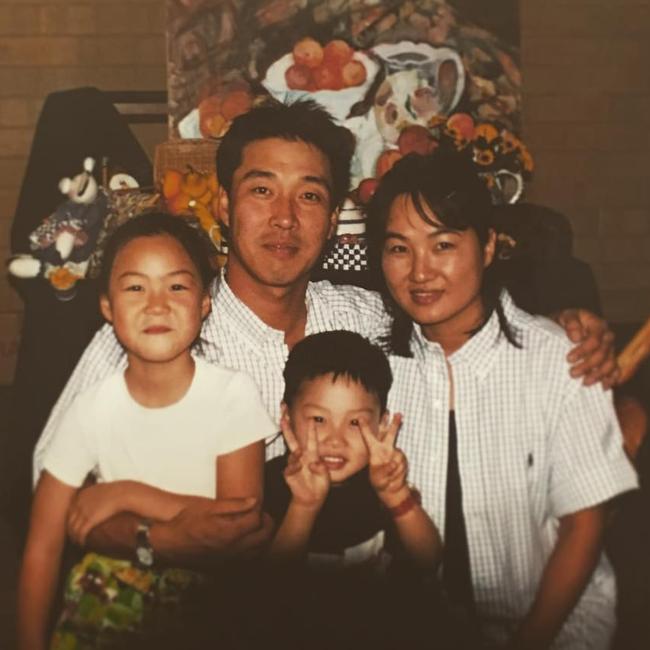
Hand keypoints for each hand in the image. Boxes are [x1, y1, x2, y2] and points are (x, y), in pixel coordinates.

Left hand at [67, 482, 126, 545]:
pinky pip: (81, 533)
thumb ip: (96, 493)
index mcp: (82, 495)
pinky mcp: (90, 520)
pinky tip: (82, 543)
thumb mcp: (102, 489)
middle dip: (70, 529)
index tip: (74, 525)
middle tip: (74, 536)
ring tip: (77, 542)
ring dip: (74, 537)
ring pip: (73, 528)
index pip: (71, 510)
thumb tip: (99, 498)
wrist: (122, 493)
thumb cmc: (117, 490)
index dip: (71, 519)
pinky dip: (80, 539)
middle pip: (70, 520)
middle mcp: (79, 503)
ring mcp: (84, 512)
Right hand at [152, 496, 272, 560]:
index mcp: (230, 533)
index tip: (256, 504)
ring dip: (263, 538)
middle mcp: (233, 549)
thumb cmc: (187, 521)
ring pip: (258, 551)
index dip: (259, 510)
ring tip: (258, 527)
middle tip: (262, 515)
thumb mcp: (209, 507)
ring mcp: (229, 560)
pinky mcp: (225, 566)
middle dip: (267, 524)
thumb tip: (254, 501)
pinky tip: (248, 541)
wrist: (169, 543)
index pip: (257, 521)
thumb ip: (233, 504)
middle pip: (263, 538)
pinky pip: (247, 560)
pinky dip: (253, 550)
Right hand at [280, 413, 329, 510]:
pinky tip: (298, 467)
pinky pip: (289, 468)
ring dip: (294, 453)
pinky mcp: (289, 474)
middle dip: (287, 426)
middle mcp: (301, 456)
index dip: (311, 429)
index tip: (311, 418)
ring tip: (299, 454)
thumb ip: (321, 469)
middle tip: (283, 414)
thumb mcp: (325, 476)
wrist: (312, 498)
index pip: (311, 439)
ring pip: (291, 453)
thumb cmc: (320, 484)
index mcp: (311, 454)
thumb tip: (314, 464)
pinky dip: (293, 467)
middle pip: (292, 439)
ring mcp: (294, 464)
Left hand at [359, 413, 407, 503]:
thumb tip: (393, 463)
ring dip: (394, 458)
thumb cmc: (380, 480)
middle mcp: (385, 449)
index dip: (365, 427)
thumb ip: (385, 469)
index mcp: (374, 450)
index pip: (368, 436)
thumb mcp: (378, 476)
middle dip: (393, 423)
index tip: (361, 418)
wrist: (391, 487)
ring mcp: (394, 452)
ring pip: (396, 450)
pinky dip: (397, 470)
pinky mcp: (401, 458)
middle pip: (389, 433)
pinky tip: (394, 474)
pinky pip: (400, 462)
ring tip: (394, 445)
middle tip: (395, 413)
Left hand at [556, 308, 617, 388]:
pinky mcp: (609, 359)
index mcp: (597, 325)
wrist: (563, 328)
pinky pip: (616, 370)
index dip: (583, 351)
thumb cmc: (564, 322)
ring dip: (598, 375)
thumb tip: (577, 337)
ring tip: (584, 382)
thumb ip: (571, 323)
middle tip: (572, 373)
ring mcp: (610, 349)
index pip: (595, 340)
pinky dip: (611, 379)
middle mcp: (606, 337)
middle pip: (602, 354)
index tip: (568, 359)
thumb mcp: (564, 317)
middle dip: (587, 365)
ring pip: (610, 364)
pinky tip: (603, 387)